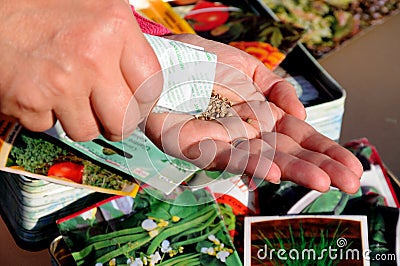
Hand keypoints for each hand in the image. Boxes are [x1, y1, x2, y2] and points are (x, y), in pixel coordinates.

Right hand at [0, 0, 161, 140]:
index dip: (145, 101)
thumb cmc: (40, 4)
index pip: (151, 85)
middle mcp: (92, 55)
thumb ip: (124, 40)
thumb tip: (143, 76)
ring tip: (66, 94)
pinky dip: (45, 114)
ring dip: (79, 120)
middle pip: (125, 120)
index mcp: (115, 26)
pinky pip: (49, 126)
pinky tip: (39, 89)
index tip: (137, 104)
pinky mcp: (29, 101)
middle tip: (108, 115)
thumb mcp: (96, 7)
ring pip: (88, 131)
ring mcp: (61, 82)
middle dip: (117, 123)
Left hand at [141, 34, 361, 193]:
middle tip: (350, 182)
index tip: (352, 167)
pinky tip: (274, 171)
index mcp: (260, 117)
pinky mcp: (194, 145)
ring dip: (292, 170)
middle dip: (318, 166)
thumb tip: (298, 113)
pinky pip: (225, 155)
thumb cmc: (201, 63)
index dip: (325, 151)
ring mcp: (221, 142)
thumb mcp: (248, 68)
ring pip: (262, 159)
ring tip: (322, 181)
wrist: (161, 58)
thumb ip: (276, 87)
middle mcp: (245, 134)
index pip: (298, 137)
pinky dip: (250, 163)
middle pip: (286, 152)